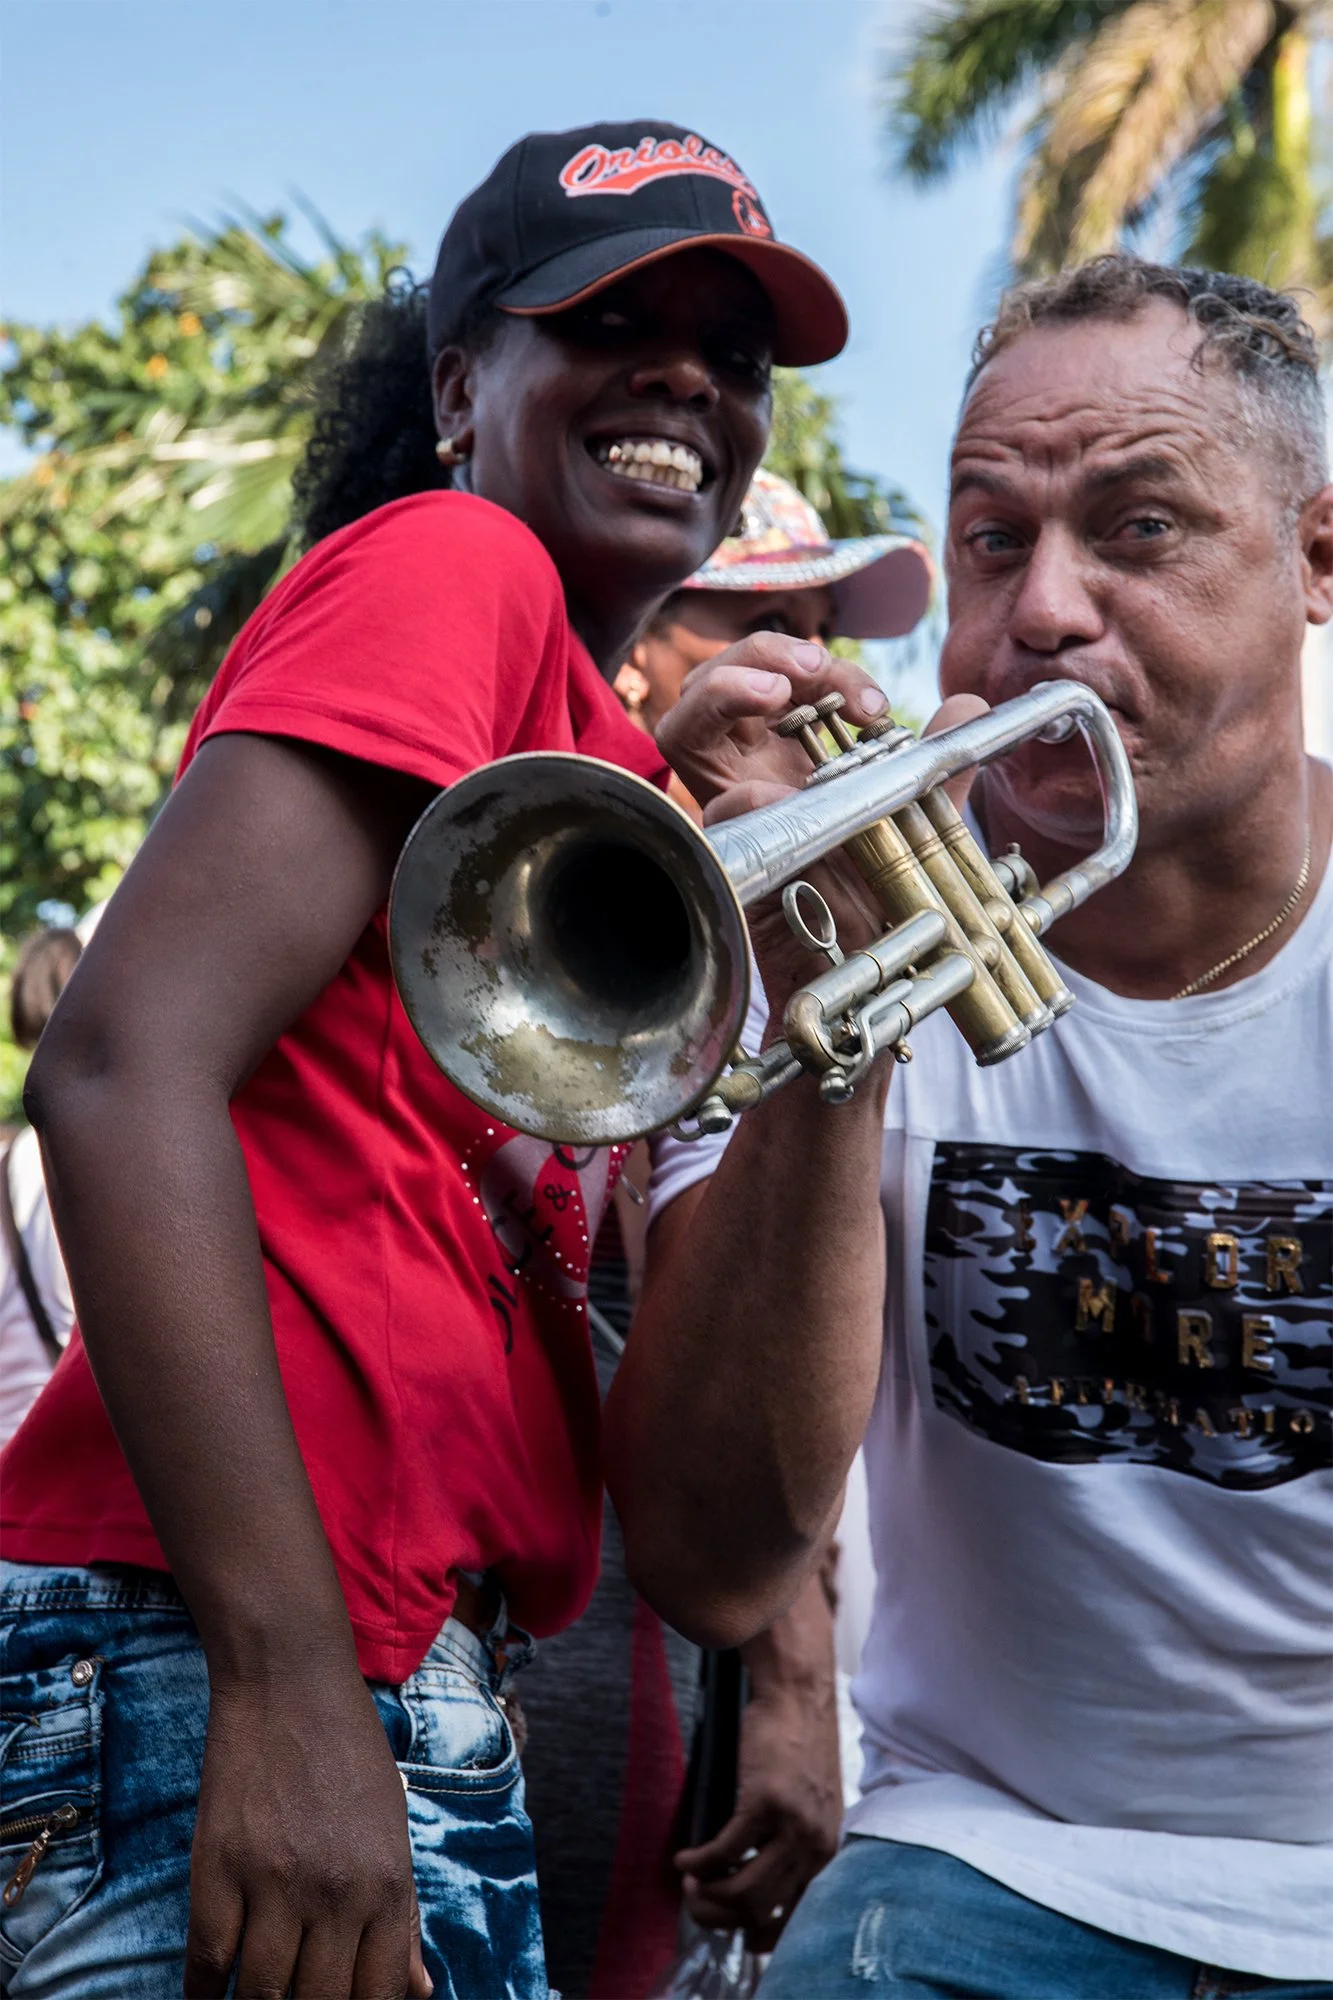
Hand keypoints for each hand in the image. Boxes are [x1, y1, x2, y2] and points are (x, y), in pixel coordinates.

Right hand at [184, 1670, 431, 1998]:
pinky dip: (203, 1992)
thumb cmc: (349, 1752)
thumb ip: (403, 1915)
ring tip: (259, 1995)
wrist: (290, 1682)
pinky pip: (205, 1963)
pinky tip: (209, 1995)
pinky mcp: (217, 1868)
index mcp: (387, 1884)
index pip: (381, 1995)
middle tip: (300, 1994)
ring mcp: (272, 1884)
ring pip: (261, 1996)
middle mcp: (335, 1894)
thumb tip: (419, 1991)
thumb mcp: (393, 1828)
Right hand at [659, 635, 988, 1020]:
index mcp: (782, 755)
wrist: (869, 975)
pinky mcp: (731, 856)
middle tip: (808, 668)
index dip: (814, 671)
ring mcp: (730, 813)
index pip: (769, 679)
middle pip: (709, 684)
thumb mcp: (918, 822)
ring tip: (775, 689)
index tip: (872, 705)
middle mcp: (745, 774)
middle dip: (756, 655)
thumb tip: (968, 705)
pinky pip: (715, 812)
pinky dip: (743, 794)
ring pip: (680, 727)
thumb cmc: (880, 899)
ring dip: (722, 688)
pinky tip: (775, 789)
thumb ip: (937, 767)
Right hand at [674, 1677, 840, 1952]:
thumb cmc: (798, 1743)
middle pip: (760, 1910)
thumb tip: (755, 1875)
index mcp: (827, 1850)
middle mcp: (814, 1846)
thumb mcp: (810, 1804)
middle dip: (720, 1917)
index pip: (797, 1916)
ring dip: (706, 1895)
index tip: (737, 1934)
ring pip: (741, 1890)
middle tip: (696, 1904)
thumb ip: (793, 1842)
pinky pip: (723, 1852)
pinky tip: (684, 1858)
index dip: (762, 1934)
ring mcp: (791, 1826)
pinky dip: (697, 1862)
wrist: (798, 1695)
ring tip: (688, 1881)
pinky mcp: (765, 1802)